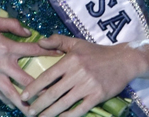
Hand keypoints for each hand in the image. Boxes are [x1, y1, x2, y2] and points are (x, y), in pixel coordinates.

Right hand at [0, 15, 60, 111]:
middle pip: (25, 80)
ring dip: (23, 104)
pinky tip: (12, 105)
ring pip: (11, 93)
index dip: (48, 52)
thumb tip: (27, 31)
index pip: (32, 50)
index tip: (61, 57)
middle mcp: (1, 64)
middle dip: (40, 89)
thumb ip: (12, 25)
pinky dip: (5, 100)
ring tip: (34, 112)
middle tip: (52, 96)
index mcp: (5, 47)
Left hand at [21, 35, 143, 116]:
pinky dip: (68, 116)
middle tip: (28, 111)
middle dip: (38, 104)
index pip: (47, 76)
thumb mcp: (77, 43)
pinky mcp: (97, 96)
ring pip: (64, 103)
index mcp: (70, 60)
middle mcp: (77, 73)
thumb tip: (39, 42)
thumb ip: (57, 41)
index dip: (34, 87)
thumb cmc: (97, 52)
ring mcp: (88, 86)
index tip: (24, 95)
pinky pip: (80, 109)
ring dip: (50, 112)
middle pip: (53, 92)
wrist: (124, 60)